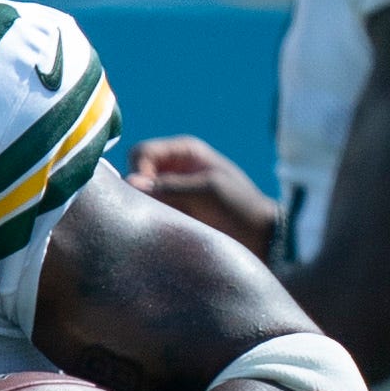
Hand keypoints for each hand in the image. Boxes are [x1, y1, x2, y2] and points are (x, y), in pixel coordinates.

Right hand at [126, 135, 276, 253]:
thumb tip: (129, 182)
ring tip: (161, 223)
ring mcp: (171, 193)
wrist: (260, 238)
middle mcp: (174, 169)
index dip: (139, 170)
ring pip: (138, 196)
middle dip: (138, 191)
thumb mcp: (208, 190)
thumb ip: (169, 186)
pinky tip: (161, 231)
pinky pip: (146, 214)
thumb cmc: (240, 206)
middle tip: (154, 211)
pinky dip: (148, 220)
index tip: (150, 193)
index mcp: (185, 151)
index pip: (142, 153)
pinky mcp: (170, 215)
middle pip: (135, 173)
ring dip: (143, 208)